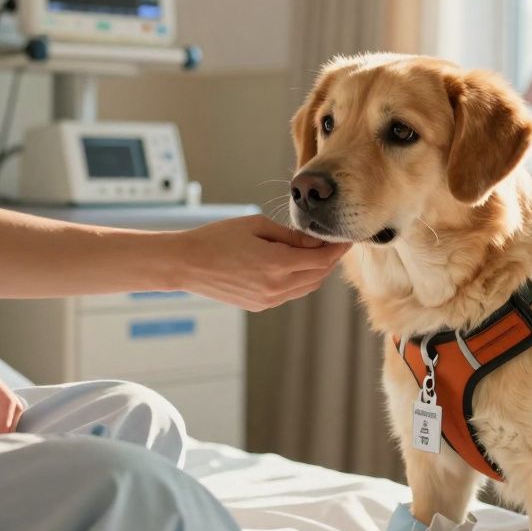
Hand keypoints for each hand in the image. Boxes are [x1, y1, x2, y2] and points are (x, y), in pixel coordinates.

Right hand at [173, 215, 350, 310]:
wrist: (186, 264)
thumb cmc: (217, 238)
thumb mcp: (256, 225)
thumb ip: (290, 235)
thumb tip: (315, 241)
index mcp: (277, 264)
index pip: (322, 260)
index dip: (337, 249)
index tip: (345, 238)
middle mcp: (276, 287)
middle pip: (318, 276)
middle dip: (330, 259)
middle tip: (333, 242)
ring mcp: (268, 300)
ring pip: (306, 287)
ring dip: (316, 271)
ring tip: (316, 252)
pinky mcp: (260, 305)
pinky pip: (290, 293)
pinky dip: (299, 280)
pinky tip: (294, 264)